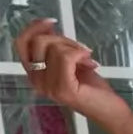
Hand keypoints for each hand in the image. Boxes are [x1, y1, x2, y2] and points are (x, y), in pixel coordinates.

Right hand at [15, 19, 129, 128]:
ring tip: (87, 60)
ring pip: (54, 48)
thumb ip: (55, 47)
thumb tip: (48, 28)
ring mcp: (49, 87)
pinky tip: (90, 63)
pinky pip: (66, 57)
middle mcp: (38, 82)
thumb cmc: (92, 89)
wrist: (110, 111)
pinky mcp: (63, 89)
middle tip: (80, 50)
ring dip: (75, 48)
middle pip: (38, 42)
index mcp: (35, 74)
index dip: (34, 28)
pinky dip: (80, 54)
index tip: (51, 22)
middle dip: (62, 39)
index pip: (21, 43)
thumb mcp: (70, 61)